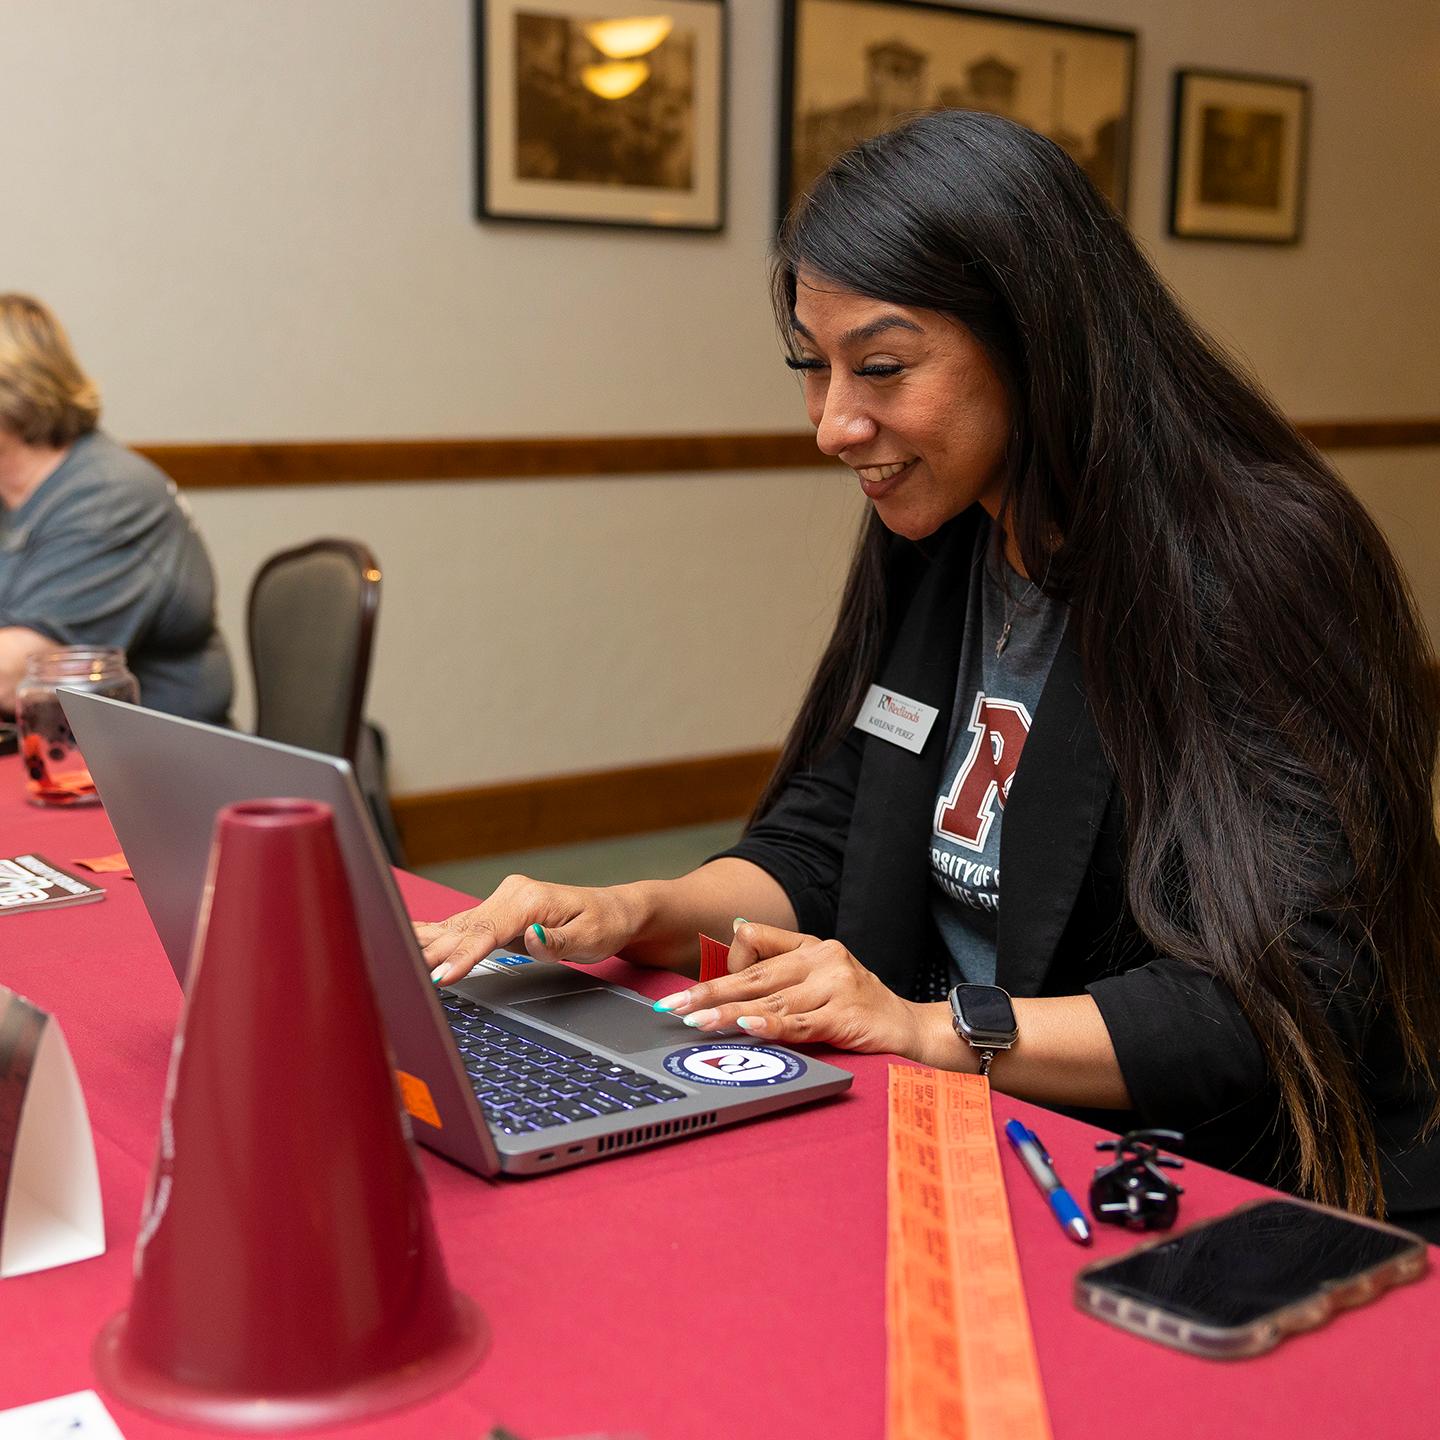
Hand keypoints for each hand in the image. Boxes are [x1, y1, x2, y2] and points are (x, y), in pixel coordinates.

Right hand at [414, 874, 645, 984]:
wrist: (614, 910)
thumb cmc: (605, 924)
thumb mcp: (592, 938)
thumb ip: (557, 942)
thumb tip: (530, 937)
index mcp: (528, 899)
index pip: (486, 933)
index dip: (461, 957)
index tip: (440, 976)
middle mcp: (510, 896)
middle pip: (462, 930)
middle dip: (430, 952)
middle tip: (400, 975)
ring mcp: (501, 903)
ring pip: (455, 927)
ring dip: (422, 942)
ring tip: (387, 952)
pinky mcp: (496, 914)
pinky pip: (460, 927)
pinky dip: (432, 933)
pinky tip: (405, 935)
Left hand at [650, 921, 927, 1057]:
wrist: (908, 1027)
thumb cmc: (859, 1003)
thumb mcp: (822, 971)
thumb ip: (781, 955)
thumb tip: (736, 931)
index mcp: (812, 946)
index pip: (756, 948)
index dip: (720, 970)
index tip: (685, 992)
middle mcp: (823, 959)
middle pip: (756, 976)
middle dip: (710, 993)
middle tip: (674, 1006)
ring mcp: (836, 986)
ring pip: (773, 1001)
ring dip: (730, 1013)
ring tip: (697, 1022)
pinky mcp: (845, 1016)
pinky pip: (801, 1023)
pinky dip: (772, 1025)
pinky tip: (747, 1026)